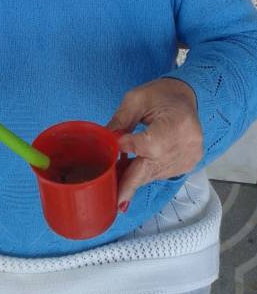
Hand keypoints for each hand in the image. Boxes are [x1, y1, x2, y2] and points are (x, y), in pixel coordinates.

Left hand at [107, 77, 203, 211]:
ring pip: (153, 174)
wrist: (185, 99)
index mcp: (177, 124)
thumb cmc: (160, 95)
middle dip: (129, 182)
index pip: (150, 145)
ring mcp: (189, 158)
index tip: (113, 148)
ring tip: (113, 179)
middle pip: (152, 168)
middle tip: (113, 198)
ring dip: (133, 178)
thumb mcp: (135, 99)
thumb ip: (120, 121)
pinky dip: (144, 173)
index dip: (130, 148)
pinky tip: (130, 170)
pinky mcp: (187, 166)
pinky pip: (159, 174)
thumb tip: (104, 142)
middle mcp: (187, 145)